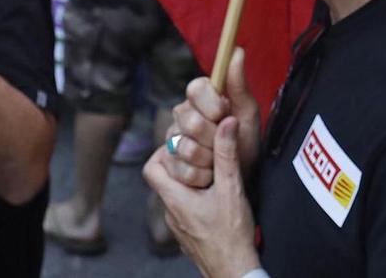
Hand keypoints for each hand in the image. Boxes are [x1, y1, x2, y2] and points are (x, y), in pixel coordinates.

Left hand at [143, 117, 260, 277]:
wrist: (234, 273)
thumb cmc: (232, 236)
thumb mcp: (231, 189)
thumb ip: (227, 154)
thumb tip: (226, 122)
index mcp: (174, 199)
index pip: (151, 168)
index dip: (163, 151)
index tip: (184, 145)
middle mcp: (170, 213)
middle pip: (163, 180)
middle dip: (179, 164)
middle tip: (200, 155)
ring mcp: (177, 227)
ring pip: (174, 196)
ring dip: (187, 182)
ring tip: (210, 175)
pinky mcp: (187, 236)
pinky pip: (183, 211)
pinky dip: (193, 200)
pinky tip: (213, 199)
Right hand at [159, 48, 260, 188]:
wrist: (238, 180)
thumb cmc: (245, 144)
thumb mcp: (247, 115)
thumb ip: (238, 84)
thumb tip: (237, 49)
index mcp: (201, 98)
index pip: (194, 88)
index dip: (210, 103)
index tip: (225, 113)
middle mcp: (182, 114)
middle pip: (190, 121)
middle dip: (214, 137)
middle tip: (226, 143)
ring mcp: (172, 138)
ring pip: (184, 147)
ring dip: (209, 160)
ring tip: (219, 161)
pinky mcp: (166, 162)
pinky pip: (179, 169)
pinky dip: (199, 176)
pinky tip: (208, 175)